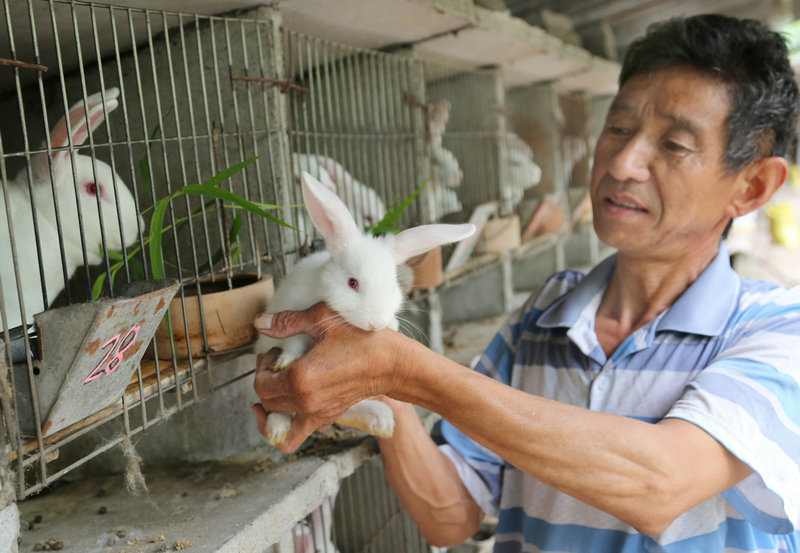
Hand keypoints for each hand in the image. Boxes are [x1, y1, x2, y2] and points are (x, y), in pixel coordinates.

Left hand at [251, 302, 404, 451]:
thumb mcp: (324, 319)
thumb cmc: (364, 339)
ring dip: (271, 408)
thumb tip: (260, 324)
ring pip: (277, 424)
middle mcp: (306, 402)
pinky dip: (287, 426)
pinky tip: (292, 404)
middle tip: (278, 363)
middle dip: (265, 382)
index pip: (261, 384)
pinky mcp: (328, 418)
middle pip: (266, 403)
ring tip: (278, 389)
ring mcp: (317, 414)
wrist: (393, 363)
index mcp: (301, 379)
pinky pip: (297, 435)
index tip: (275, 352)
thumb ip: (288, 322)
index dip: (261, 366)